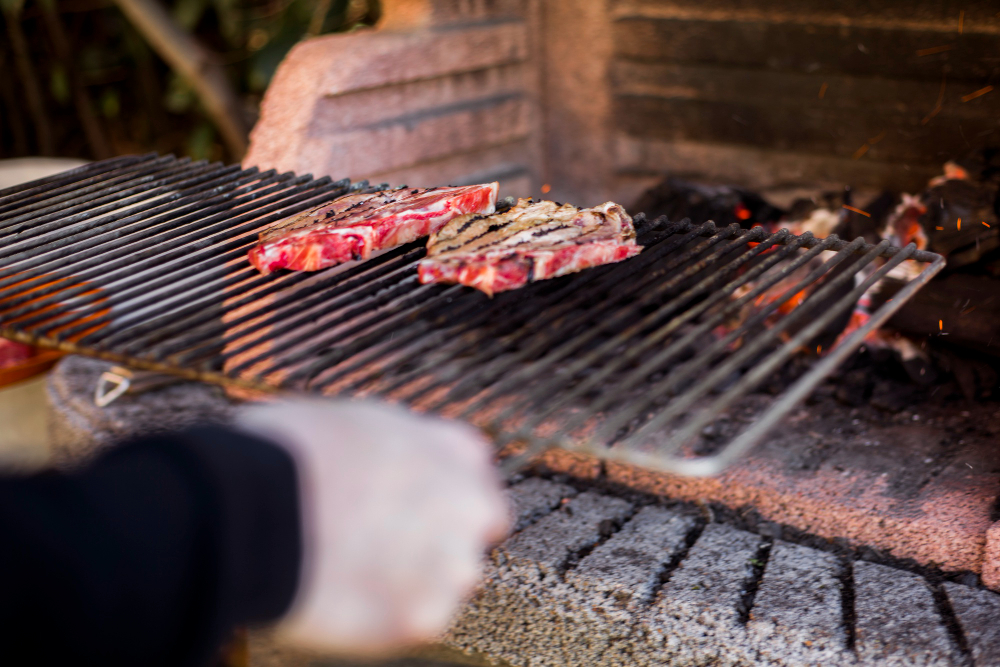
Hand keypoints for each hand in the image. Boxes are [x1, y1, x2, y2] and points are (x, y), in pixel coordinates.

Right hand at [236, 400, 508, 655]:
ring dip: (415, 582)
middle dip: (444, 540)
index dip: (442, 494)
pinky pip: (415, 623)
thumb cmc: (288, 452)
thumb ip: (393, 444)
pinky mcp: (424, 617)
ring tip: (356, 573)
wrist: (256, 507)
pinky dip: (385, 618)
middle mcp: (469, 505)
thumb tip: (381, 457)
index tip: (413, 506)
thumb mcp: (354, 419)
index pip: (477, 477)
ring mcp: (452, 565)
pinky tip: (345, 598)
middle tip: (388, 547)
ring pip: (449, 584)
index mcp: (454, 449)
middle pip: (477, 532)